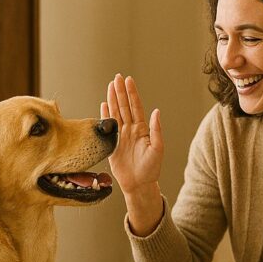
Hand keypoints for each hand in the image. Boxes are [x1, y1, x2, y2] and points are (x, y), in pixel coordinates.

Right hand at [101, 74, 162, 195]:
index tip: (128, 80)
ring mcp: (121, 135)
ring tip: (110, 85)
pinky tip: (104, 104)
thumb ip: (156, 130)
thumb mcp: (157, 149)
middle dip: (121, 91)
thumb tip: (156, 111)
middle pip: (124, 106)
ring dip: (113, 99)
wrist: (139, 184)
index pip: (136, 107)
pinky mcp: (112, 144)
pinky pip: (108, 126)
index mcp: (142, 129)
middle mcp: (131, 130)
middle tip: (117, 77)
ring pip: (116, 113)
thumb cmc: (151, 169)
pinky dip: (105, 114)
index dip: (132, 93)